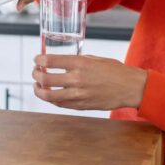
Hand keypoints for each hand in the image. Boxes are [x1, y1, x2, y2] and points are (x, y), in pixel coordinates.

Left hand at [31, 54, 147, 110]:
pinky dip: (52, 99)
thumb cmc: (114, 70)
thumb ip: (76, 61)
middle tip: (35, 72)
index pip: (50, 61)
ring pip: (49, 95)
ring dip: (39, 90)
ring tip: (36, 86)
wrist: (130, 87)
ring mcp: (78, 94)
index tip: (37, 60)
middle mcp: (77, 79)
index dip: (39, 60)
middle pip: (45, 79)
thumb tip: (60, 63)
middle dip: (36, 75)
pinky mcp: (81, 105)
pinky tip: (50, 95)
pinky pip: (60, 104)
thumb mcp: (94, 59)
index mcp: (80, 63)